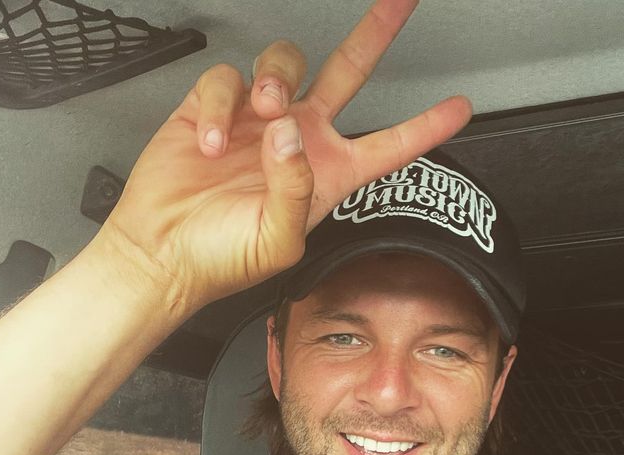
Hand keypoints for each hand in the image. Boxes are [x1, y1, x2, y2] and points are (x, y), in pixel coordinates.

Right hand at [104, 0, 471, 315]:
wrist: (163, 253)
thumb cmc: (221, 260)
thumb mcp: (276, 243)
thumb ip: (295, 189)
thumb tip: (290, 133)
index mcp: (327, 176)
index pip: (388, 145)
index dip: (426, 126)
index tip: (460, 107)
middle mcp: (298, 140)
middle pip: (347, 72)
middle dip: (375, 33)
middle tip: (399, 2)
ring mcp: (257, 120)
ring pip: (284, 63)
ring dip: (274, 80)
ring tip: (261, 114)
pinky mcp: (215, 108)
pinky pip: (226, 80)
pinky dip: (219, 107)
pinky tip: (212, 142)